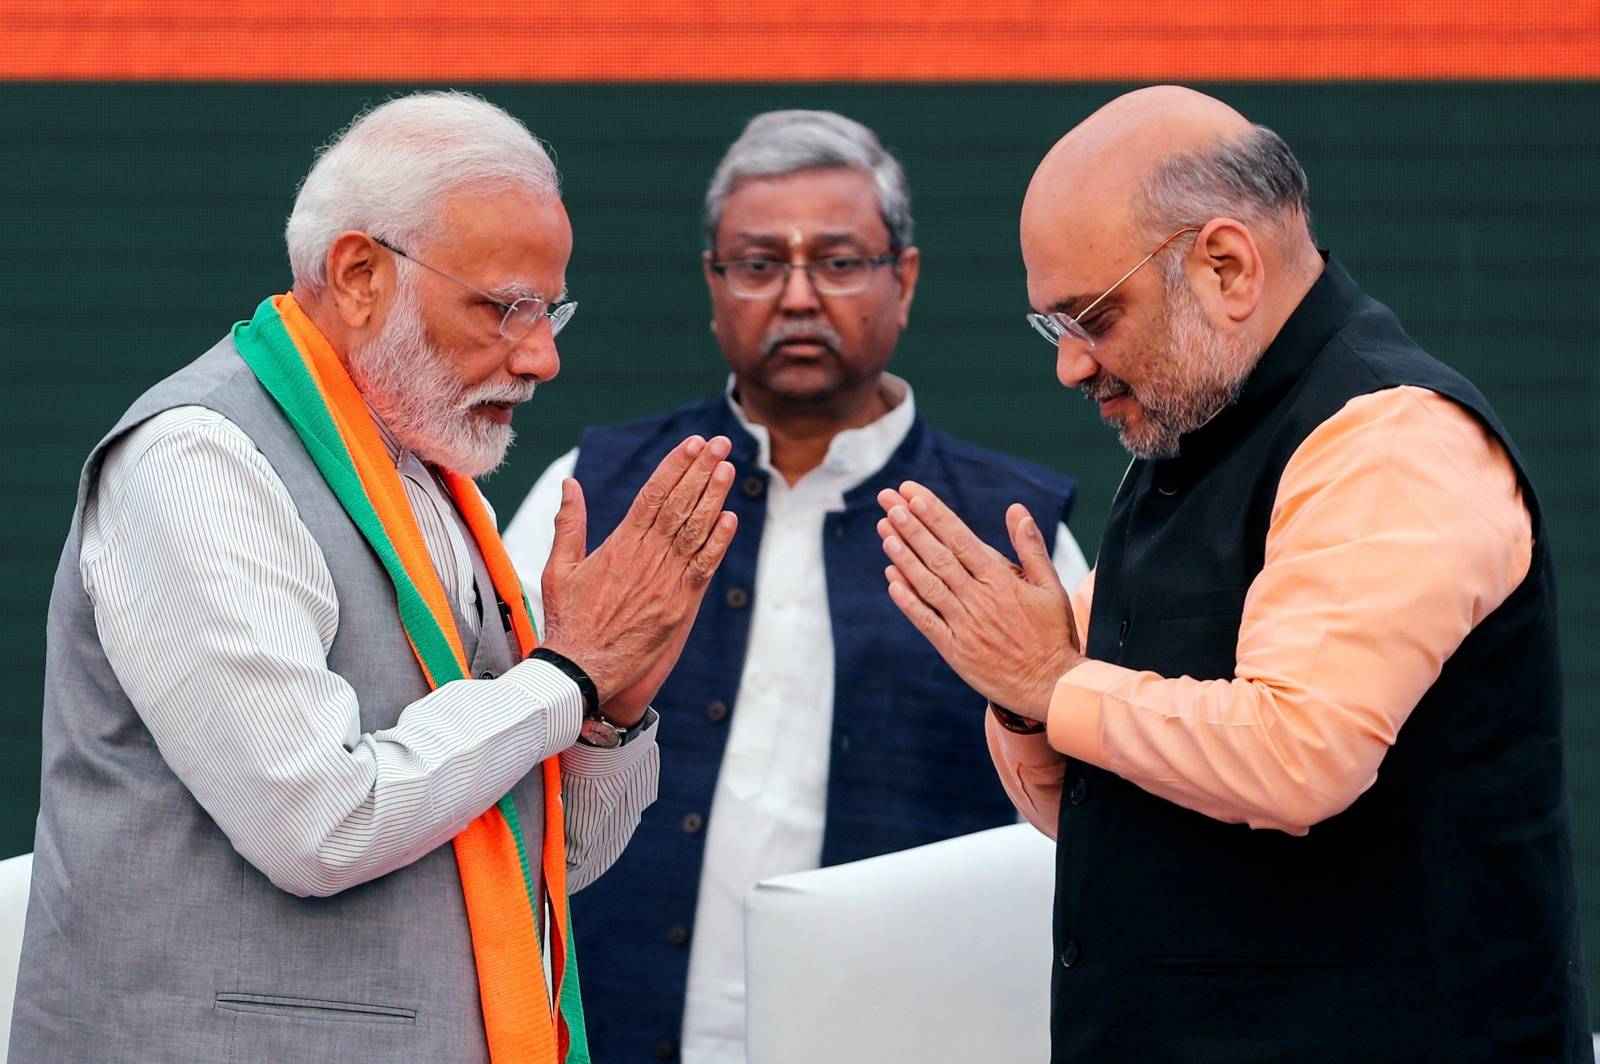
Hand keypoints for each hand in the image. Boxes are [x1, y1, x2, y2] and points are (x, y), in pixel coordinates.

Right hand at [539, 436, 738, 723]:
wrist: (581, 669)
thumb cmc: (568, 620)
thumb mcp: (559, 568)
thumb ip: (569, 524)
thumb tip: (570, 484)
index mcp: (619, 544)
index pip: (653, 494)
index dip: (675, 466)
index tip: (693, 444)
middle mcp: (646, 557)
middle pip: (680, 504)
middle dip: (701, 470)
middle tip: (719, 443)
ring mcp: (666, 581)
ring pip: (696, 530)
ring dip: (714, 497)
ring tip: (727, 468)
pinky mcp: (679, 605)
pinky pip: (704, 567)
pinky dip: (719, 543)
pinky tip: (730, 518)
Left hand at [877, 480, 1082, 721]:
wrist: (1050, 685)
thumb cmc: (1053, 634)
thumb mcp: (1050, 586)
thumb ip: (1031, 547)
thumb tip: (1017, 510)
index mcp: (1002, 580)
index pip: (961, 539)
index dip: (934, 515)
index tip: (913, 494)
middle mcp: (980, 598)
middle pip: (938, 555)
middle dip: (911, 525)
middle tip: (889, 501)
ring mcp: (965, 624)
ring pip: (928, 584)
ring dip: (904, 556)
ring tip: (884, 531)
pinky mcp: (955, 649)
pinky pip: (926, 620)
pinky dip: (908, 600)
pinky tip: (891, 580)